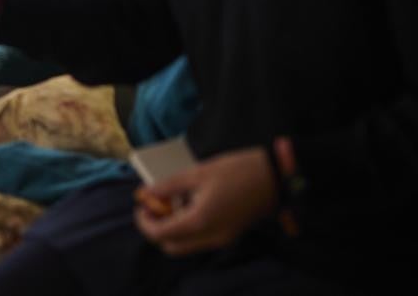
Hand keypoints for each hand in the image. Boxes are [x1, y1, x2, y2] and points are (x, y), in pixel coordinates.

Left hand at [134, 147, 276, 255]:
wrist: (275, 177)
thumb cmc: (238, 171)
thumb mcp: (198, 173)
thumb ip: (168, 186)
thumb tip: (146, 193)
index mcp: (200, 222)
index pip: (160, 234)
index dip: (144, 221)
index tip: (141, 205)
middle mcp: (211, 237)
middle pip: (171, 246)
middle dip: (157, 228)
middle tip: (154, 206)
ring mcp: (222, 238)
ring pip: (186, 244)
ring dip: (173, 227)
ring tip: (173, 199)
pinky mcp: (229, 234)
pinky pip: (200, 238)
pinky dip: (188, 226)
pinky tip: (190, 202)